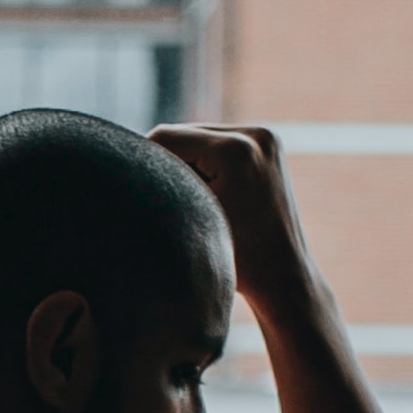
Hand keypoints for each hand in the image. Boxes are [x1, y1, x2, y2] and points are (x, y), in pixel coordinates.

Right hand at [154, 120, 318, 316]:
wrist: (283, 277)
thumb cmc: (233, 260)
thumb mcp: (187, 220)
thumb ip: (160, 185)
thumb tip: (129, 159)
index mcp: (234, 150)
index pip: (165, 137)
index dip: (144, 163)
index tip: (135, 190)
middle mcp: (255, 135)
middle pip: (184, 134)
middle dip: (167, 164)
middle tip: (161, 200)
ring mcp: (265, 138)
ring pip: (199, 138)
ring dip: (186, 163)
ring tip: (187, 201)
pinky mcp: (268, 145)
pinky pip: (219, 145)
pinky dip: (206, 164)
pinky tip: (206, 193)